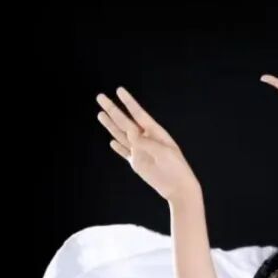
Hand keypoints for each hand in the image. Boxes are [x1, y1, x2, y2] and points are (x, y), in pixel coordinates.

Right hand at [96, 87, 199, 201]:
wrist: (178, 187)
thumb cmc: (176, 167)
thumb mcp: (163, 152)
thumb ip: (146, 141)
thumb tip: (130, 132)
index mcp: (154, 131)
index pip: (138, 113)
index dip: (128, 102)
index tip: (119, 90)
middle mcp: (145, 138)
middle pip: (125, 121)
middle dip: (112, 110)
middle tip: (100, 97)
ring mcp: (140, 151)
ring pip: (121, 135)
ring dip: (110, 125)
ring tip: (100, 114)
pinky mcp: (137, 163)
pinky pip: (125, 153)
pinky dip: (118, 148)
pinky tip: (111, 142)